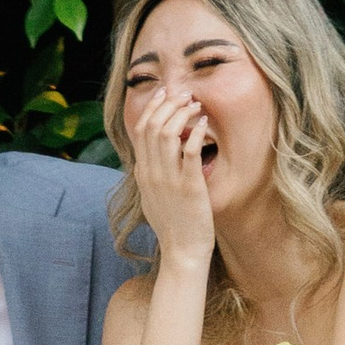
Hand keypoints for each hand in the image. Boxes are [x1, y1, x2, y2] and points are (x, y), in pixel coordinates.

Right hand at [124, 83, 216, 267]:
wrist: (182, 252)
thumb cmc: (172, 224)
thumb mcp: (153, 196)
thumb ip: (151, 173)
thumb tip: (155, 152)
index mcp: (142, 173)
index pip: (140, 130)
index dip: (152, 107)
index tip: (164, 93)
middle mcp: (151, 174)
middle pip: (152, 126)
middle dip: (168, 103)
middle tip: (183, 93)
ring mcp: (169, 180)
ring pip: (167, 133)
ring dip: (181, 113)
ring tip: (195, 104)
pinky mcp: (189, 186)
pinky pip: (190, 151)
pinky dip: (196, 132)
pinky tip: (204, 123)